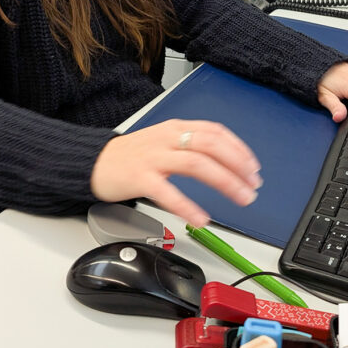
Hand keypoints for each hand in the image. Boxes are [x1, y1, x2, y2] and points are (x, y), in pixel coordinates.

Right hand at [91, 119, 261, 227]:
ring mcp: (154, 157)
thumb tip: (225, 162)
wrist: (94, 161)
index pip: (216, 132)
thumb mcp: (164, 141)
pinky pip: (167, 192)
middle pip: (212, 146)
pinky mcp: (140, 177)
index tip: (253, 169)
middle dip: (238, 167)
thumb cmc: (132, 156)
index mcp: (176, 128)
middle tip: (253, 186)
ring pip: (197, 164)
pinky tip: (201, 219)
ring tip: (241, 199)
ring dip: (225, 182)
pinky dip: (188, 206)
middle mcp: (168, 138)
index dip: (239, 150)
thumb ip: (191, 146)